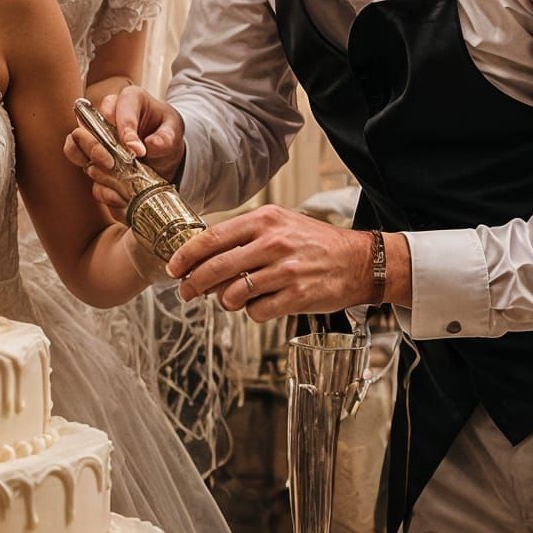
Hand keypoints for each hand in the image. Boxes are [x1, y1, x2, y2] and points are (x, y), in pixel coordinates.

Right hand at [63, 84, 185, 213]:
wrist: (166, 153)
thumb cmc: (166, 132)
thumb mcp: (174, 130)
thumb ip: (166, 136)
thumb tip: (151, 144)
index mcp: (128, 100)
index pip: (114, 108)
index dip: (123, 130)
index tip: (136, 150)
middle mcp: (105, 117)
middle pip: (83, 126)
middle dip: (95, 147)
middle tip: (112, 163)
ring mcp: (96, 139)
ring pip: (74, 147)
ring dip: (92, 166)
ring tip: (114, 177)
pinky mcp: (94, 161)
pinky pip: (86, 172)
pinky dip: (101, 186)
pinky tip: (118, 193)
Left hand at [166, 205, 375, 321]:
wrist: (359, 261)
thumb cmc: (314, 243)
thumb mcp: (280, 225)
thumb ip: (245, 236)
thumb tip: (204, 256)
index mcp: (265, 220)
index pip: (212, 238)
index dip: (187, 256)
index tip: (173, 268)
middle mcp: (274, 242)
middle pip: (216, 268)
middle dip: (193, 283)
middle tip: (185, 292)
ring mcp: (286, 270)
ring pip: (233, 294)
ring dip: (225, 301)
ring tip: (232, 299)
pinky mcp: (297, 296)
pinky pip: (257, 312)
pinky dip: (252, 313)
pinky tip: (261, 305)